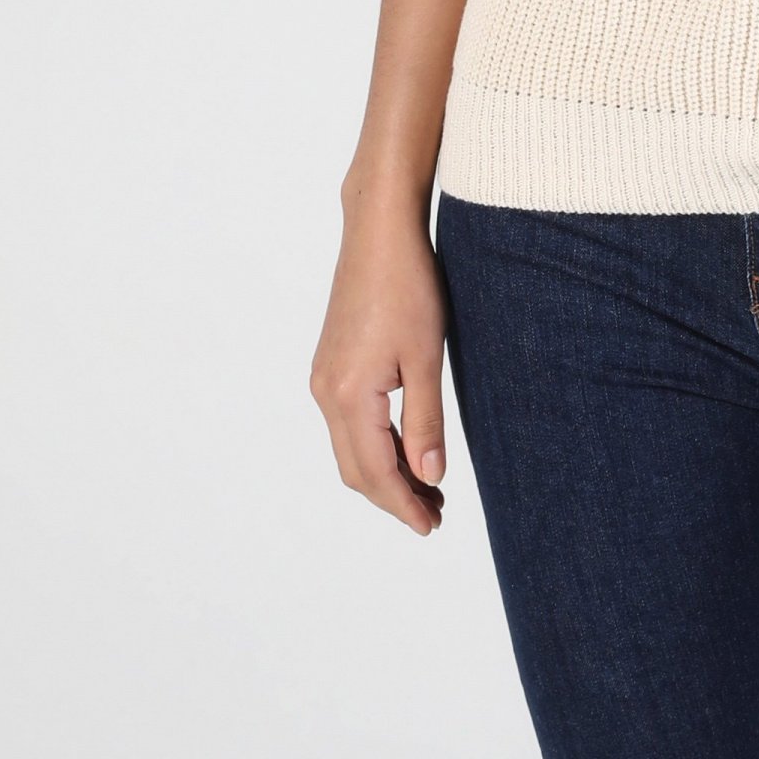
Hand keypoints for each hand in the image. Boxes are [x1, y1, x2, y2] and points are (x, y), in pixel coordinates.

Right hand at [310, 204, 451, 536]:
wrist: (379, 233)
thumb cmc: (409, 286)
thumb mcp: (426, 357)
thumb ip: (425, 421)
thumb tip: (429, 476)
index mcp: (349, 394)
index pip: (375, 471)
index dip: (404, 505)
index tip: (433, 526)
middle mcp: (326, 391)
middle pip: (355, 469)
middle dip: (393, 497)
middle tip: (435, 514)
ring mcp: (323, 377)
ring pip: (350, 448)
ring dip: (385, 473)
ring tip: (427, 488)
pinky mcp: (330, 364)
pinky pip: (347, 423)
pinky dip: (374, 445)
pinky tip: (404, 446)